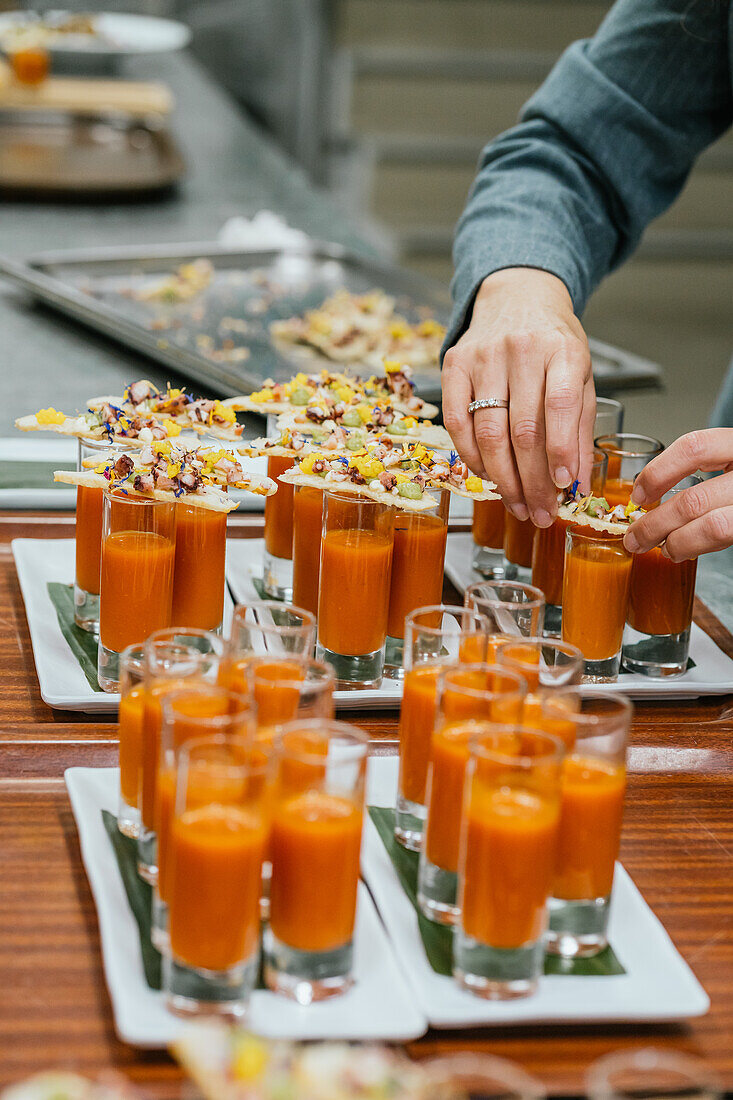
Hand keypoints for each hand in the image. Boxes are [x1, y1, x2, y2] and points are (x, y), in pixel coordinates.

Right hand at [442, 268, 594, 526]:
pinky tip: (488, 476)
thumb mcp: (582, 376)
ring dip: (502, 478)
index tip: (564, 487)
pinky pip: (456, 423)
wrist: (517, 297)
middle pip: (522, 429)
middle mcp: (522, 350)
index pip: (561, 406)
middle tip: (539, 513)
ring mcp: (483, 356)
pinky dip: (471, 457)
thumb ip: (580, 428)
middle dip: (532, 481)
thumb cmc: (554, 344)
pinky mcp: (454, 364)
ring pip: (488, 432)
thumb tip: (577, 484)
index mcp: (563, 350)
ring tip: (516, 505)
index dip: (562, 452)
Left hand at [624, 429, 732, 559]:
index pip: (694, 447)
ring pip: (713, 527)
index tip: (638, 493)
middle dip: (655, 524)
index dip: (658, 471)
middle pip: (694, 499)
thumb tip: (648, 496)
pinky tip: (685, 550)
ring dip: (677, 543)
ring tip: (662, 548)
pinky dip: (698, 548)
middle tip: (634, 538)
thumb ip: (703, 470)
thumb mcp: (730, 463)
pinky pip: (725, 540)